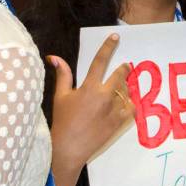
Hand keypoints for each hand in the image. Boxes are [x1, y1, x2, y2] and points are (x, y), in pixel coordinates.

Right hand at [48, 34, 132, 185]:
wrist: (68, 149)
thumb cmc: (62, 122)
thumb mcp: (60, 96)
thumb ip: (63, 75)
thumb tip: (54, 57)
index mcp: (89, 87)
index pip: (100, 61)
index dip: (108, 47)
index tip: (116, 36)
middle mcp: (104, 96)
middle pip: (120, 75)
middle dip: (124, 69)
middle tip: (126, 67)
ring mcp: (114, 110)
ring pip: (126, 92)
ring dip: (125, 89)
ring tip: (121, 90)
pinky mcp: (119, 122)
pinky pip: (131, 108)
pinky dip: (129, 104)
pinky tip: (125, 105)